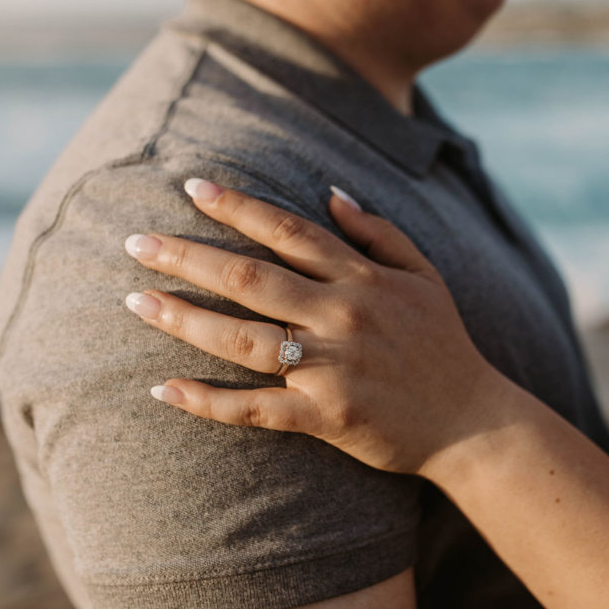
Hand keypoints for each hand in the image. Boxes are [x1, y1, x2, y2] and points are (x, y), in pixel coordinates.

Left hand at [123, 179, 513, 475]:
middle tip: (135, 240)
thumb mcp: (424, 276)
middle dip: (189, 254)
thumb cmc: (444, 345)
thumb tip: (330, 192)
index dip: (239, 206)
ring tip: (135, 301)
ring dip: (184, 318)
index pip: (290, 231)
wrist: (472, 421)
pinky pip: (256, 408)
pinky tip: (163, 389)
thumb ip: (379, 232)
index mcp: (364, 280)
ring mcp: (333, 368)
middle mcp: (343, 317)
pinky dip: (208, 401)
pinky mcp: (327, 417)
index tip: (194, 186)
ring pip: (243, 338)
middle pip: (252, 277)